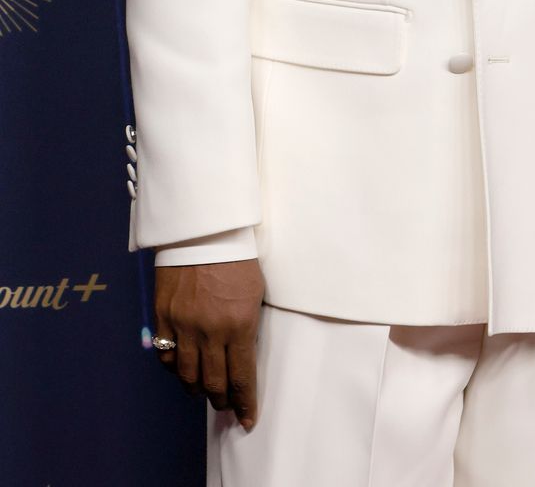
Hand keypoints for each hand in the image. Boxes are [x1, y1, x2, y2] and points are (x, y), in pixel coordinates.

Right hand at [154, 259, 264, 428]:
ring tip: (204, 392)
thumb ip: (248, 326)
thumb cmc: (237, 258)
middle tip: (226, 406)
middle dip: (222, 400)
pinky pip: (166, 356)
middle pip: (214, 383)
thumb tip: (243, 356)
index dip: (245, 403)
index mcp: (239, 324)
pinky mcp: (164, 317)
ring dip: (197, 389)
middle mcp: (210, 331)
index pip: (242, 378)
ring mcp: (184, 325)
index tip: (248, 419)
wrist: (203, 231)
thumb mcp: (254, 293)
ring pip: (187, 375)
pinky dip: (175, 368)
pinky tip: (182, 369)